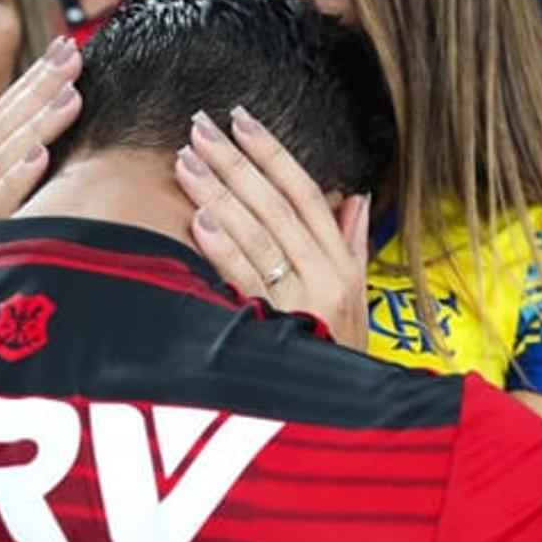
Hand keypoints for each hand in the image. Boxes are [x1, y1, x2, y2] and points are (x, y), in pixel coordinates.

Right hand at [0, 36, 83, 236]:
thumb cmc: (12, 255)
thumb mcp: (22, 207)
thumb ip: (37, 168)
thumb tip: (78, 116)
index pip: (4, 116)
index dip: (34, 80)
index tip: (65, 47)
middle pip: (2, 127)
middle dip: (39, 88)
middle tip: (73, 57)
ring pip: (1, 160)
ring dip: (38, 125)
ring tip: (70, 98)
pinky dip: (17, 178)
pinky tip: (40, 156)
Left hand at [174, 105, 371, 349]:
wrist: (341, 421)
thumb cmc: (338, 356)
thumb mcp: (355, 301)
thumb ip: (351, 246)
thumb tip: (352, 197)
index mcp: (343, 264)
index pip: (306, 193)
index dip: (272, 153)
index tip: (241, 119)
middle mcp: (326, 278)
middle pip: (276, 205)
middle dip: (236, 161)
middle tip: (199, 127)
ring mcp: (301, 304)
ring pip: (258, 235)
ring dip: (220, 193)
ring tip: (186, 159)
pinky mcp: (274, 331)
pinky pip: (246, 282)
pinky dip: (224, 249)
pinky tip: (200, 219)